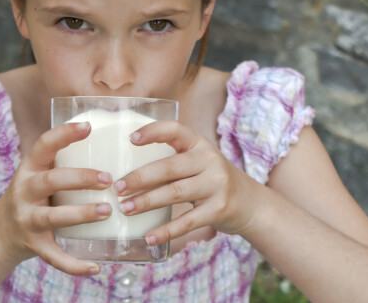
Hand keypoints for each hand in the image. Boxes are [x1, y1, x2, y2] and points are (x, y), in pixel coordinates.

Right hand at [0, 122, 112, 275]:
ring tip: (108, 211)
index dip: (64, 134)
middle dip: (81, 178)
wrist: (0, 234)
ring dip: (82, 214)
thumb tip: (114, 140)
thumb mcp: (40, 173)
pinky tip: (96, 266)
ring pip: (54, 217)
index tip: (88, 126)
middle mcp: (25, 191)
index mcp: (30, 168)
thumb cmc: (34, 195)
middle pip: (51, 181)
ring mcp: (27, 219)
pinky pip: (54, 257)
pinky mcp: (33, 245)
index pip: (44, 144)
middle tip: (108, 180)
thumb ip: (65, 160)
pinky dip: (75, 265)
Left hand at [113, 121, 256, 246]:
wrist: (250, 203)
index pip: (175, 130)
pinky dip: (166, 230)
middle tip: (117, 188)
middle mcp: (209, 160)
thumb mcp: (197, 162)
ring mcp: (216, 185)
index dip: (153, 132)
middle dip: (139, 178)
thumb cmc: (210, 179)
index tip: (131, 139)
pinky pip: (187, 221)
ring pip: (175, 193)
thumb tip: (124, 173)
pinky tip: (149, 236)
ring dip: (146, 202)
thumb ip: (171, 161)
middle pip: (169, 168)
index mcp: (199, 143)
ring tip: (125, 208)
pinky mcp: (219, 210)